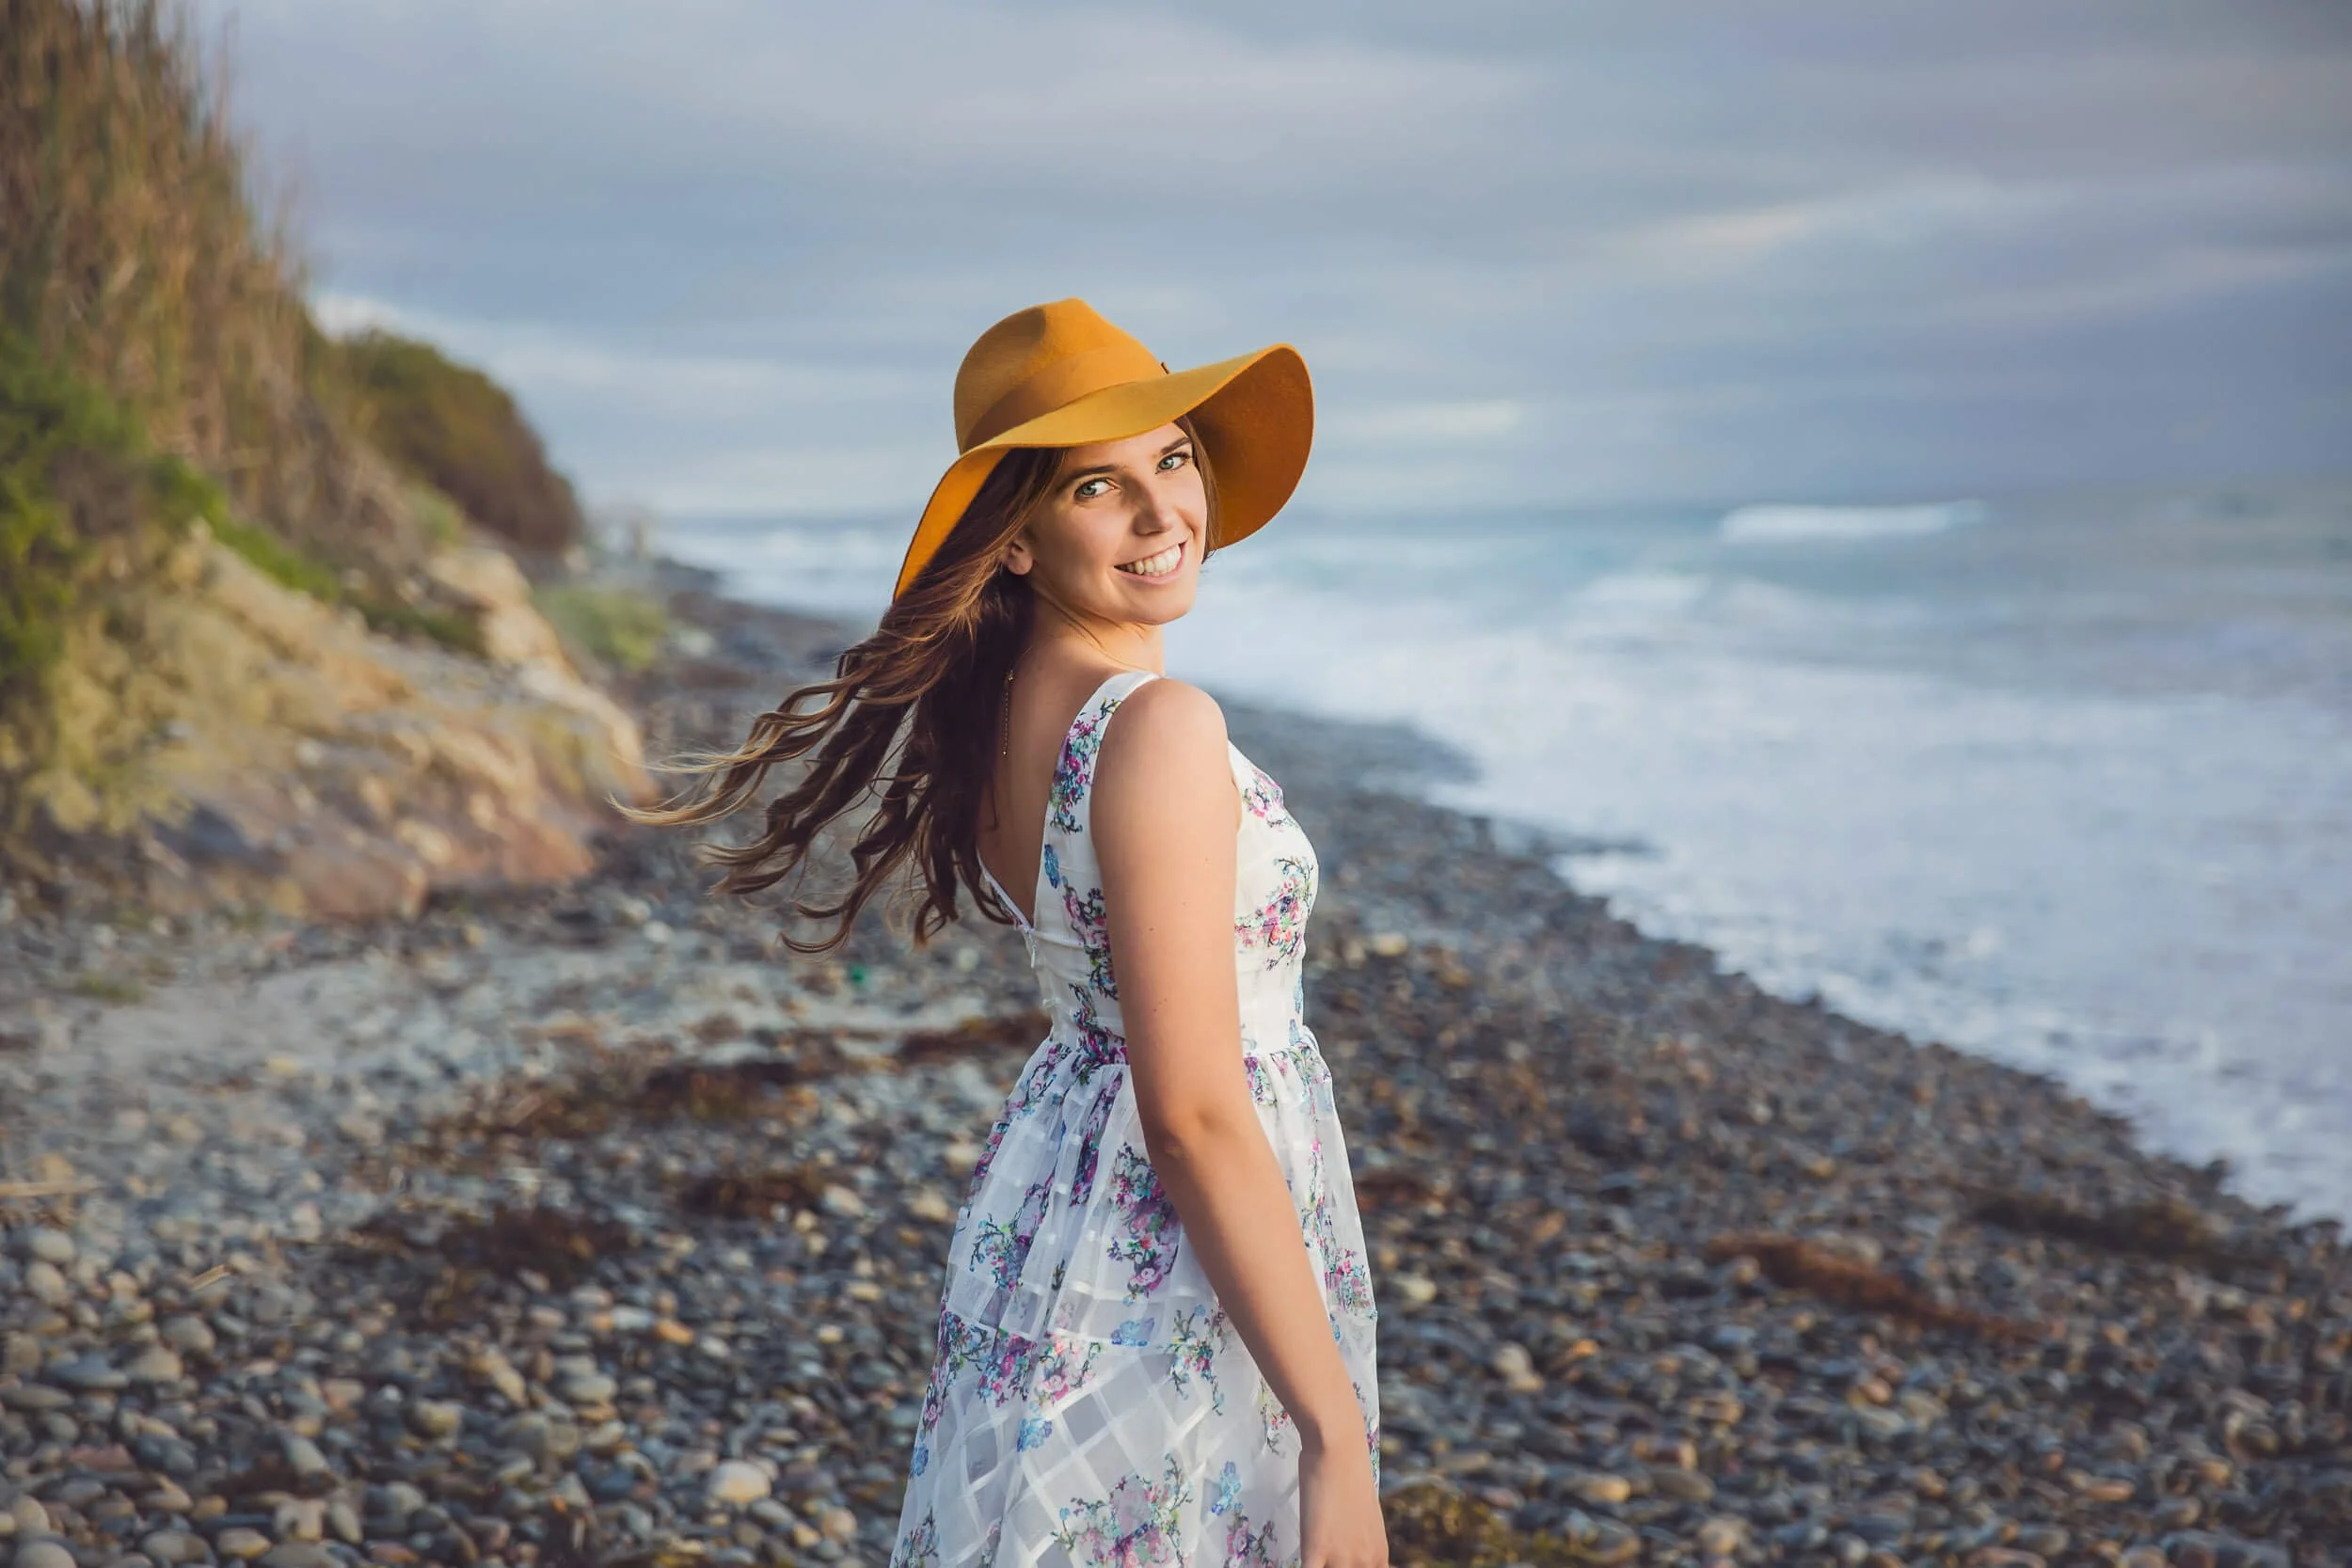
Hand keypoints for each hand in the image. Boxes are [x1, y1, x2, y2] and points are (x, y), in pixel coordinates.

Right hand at [1299, 1430, 1387, 1567]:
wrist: (1339, 1448)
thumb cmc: (1350, 1472)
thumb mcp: (1364, 1516)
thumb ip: (1359, 1540)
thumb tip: (1347, 1546)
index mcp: (1378, 1555)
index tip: (1331, 1563)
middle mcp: (1364, 1562)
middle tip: (1319, 1559)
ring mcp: (1340, 1559)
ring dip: (1316, 1567)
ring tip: (1306, 1556)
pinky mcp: (1315, 1550)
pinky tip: (1284, 1564)